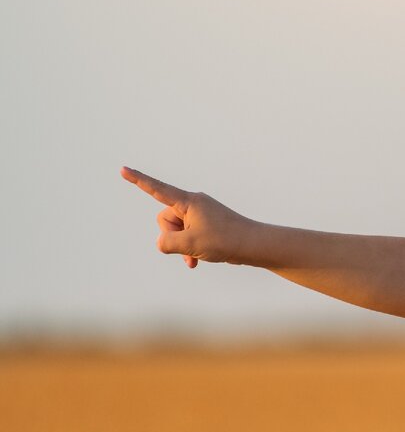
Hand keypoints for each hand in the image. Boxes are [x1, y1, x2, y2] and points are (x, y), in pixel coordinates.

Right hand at [120, 166, 254, 267]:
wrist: (253, 246)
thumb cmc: (224, 240)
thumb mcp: (188, 244)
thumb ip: (166, 243)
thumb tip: (164, 243)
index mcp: (189, 201)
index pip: (158, 189)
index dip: (138, 180)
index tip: (123, 169)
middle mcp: (193, 203)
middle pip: (165, 219)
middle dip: (171, 236)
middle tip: (192, 243)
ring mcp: (200, 214)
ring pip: (176, 231)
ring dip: (181, 247)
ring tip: (197, 256)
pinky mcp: (206, 225)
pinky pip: (187, 237)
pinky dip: (189, 249)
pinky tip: (196, 261)